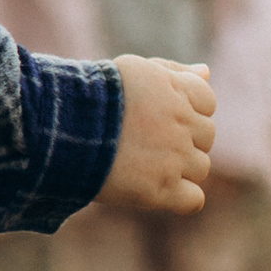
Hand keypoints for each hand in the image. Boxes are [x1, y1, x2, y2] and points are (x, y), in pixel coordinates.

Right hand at [99, 56, 217, 214]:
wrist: (63, 128)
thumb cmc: (94, 95)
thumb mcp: (135, 70)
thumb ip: (173, 70)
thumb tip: (207, 71)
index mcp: (176, 89)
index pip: (207, 101)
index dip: (188, 110)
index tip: (160, 116)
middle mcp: (181, 123)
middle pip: (206, 136)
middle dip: (185, 139)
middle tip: (149, 142)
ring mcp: (174, 158)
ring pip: (200, 167)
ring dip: (181, 168)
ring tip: (146, 165)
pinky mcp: (161, 189)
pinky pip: (194, 199)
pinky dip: (182, 198)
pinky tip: (159, 190)